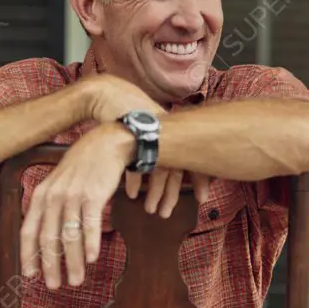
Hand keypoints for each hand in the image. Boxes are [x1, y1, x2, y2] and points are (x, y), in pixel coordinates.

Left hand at [19, 123, 215, 289]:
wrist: (108, 143)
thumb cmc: (85, 165)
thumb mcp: (60, 182)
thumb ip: (51, 205)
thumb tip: (47, 233)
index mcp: (42, 194)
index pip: (29, 230)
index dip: (28, 254)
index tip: (30, 275)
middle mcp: (54, 196)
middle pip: (48, 238)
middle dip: (51, 266)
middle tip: (54, 286)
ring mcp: (73, 195)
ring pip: (69, 237)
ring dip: (73, 262)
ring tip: (76, 281)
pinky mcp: (93, 195)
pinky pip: (90, 225)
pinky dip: (91, 244)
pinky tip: (94, 259)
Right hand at [81, 75, 210, 215]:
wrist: (106, 94)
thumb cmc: (128, 111)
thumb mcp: (149, 127)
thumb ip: (161, 142)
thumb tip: (169, 161)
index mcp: (173, 131)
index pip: (194, 157)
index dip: (199, 179)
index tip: (202, 198)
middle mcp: (165, 134)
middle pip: (178, 167)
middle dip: (174, 193)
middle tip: (168, 213)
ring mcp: (148, 135)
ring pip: (159, 169)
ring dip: (156, 192)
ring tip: (151, 210)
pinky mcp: (131, 137)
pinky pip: (137, 163)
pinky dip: (136, 181)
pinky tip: (133, 193)